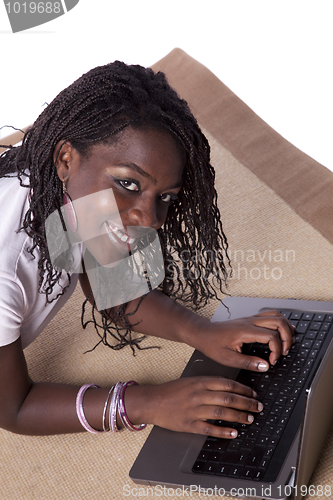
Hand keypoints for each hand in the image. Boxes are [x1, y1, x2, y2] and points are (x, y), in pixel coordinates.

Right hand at [126, 377, 262, 438]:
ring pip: (222, 413)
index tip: (253, 394)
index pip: (227, 384)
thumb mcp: (191, 380)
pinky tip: (233, 433)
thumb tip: (229, 386)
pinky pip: (209, 429)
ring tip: (250, 419)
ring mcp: (194, 410)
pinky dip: (223, 431)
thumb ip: (209, 383)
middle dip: (247, 403)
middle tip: (258, 407)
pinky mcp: (189, 424)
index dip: (243, 389)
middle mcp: (199, 394)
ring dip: (239, 416)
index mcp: (200, 382)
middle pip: (228, 398)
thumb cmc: (172, 391)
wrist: (153, 401)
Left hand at [190, 310, 295, 371]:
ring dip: (286, 328)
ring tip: (288, 342)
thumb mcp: (228, 359)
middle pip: (278, 322)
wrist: (203, 333)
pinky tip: (283, 331)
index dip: (276, 350)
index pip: (271, 336)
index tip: (272, 361)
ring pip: (277, 315)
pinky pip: (271, 315)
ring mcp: (251, 319)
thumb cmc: (213, 344)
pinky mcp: (251, 319)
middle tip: (285, 352)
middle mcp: (250, 322)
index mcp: (245, 331)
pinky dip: (281, 322)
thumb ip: (248, 363)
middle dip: (287, 338)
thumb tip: (265, 366)